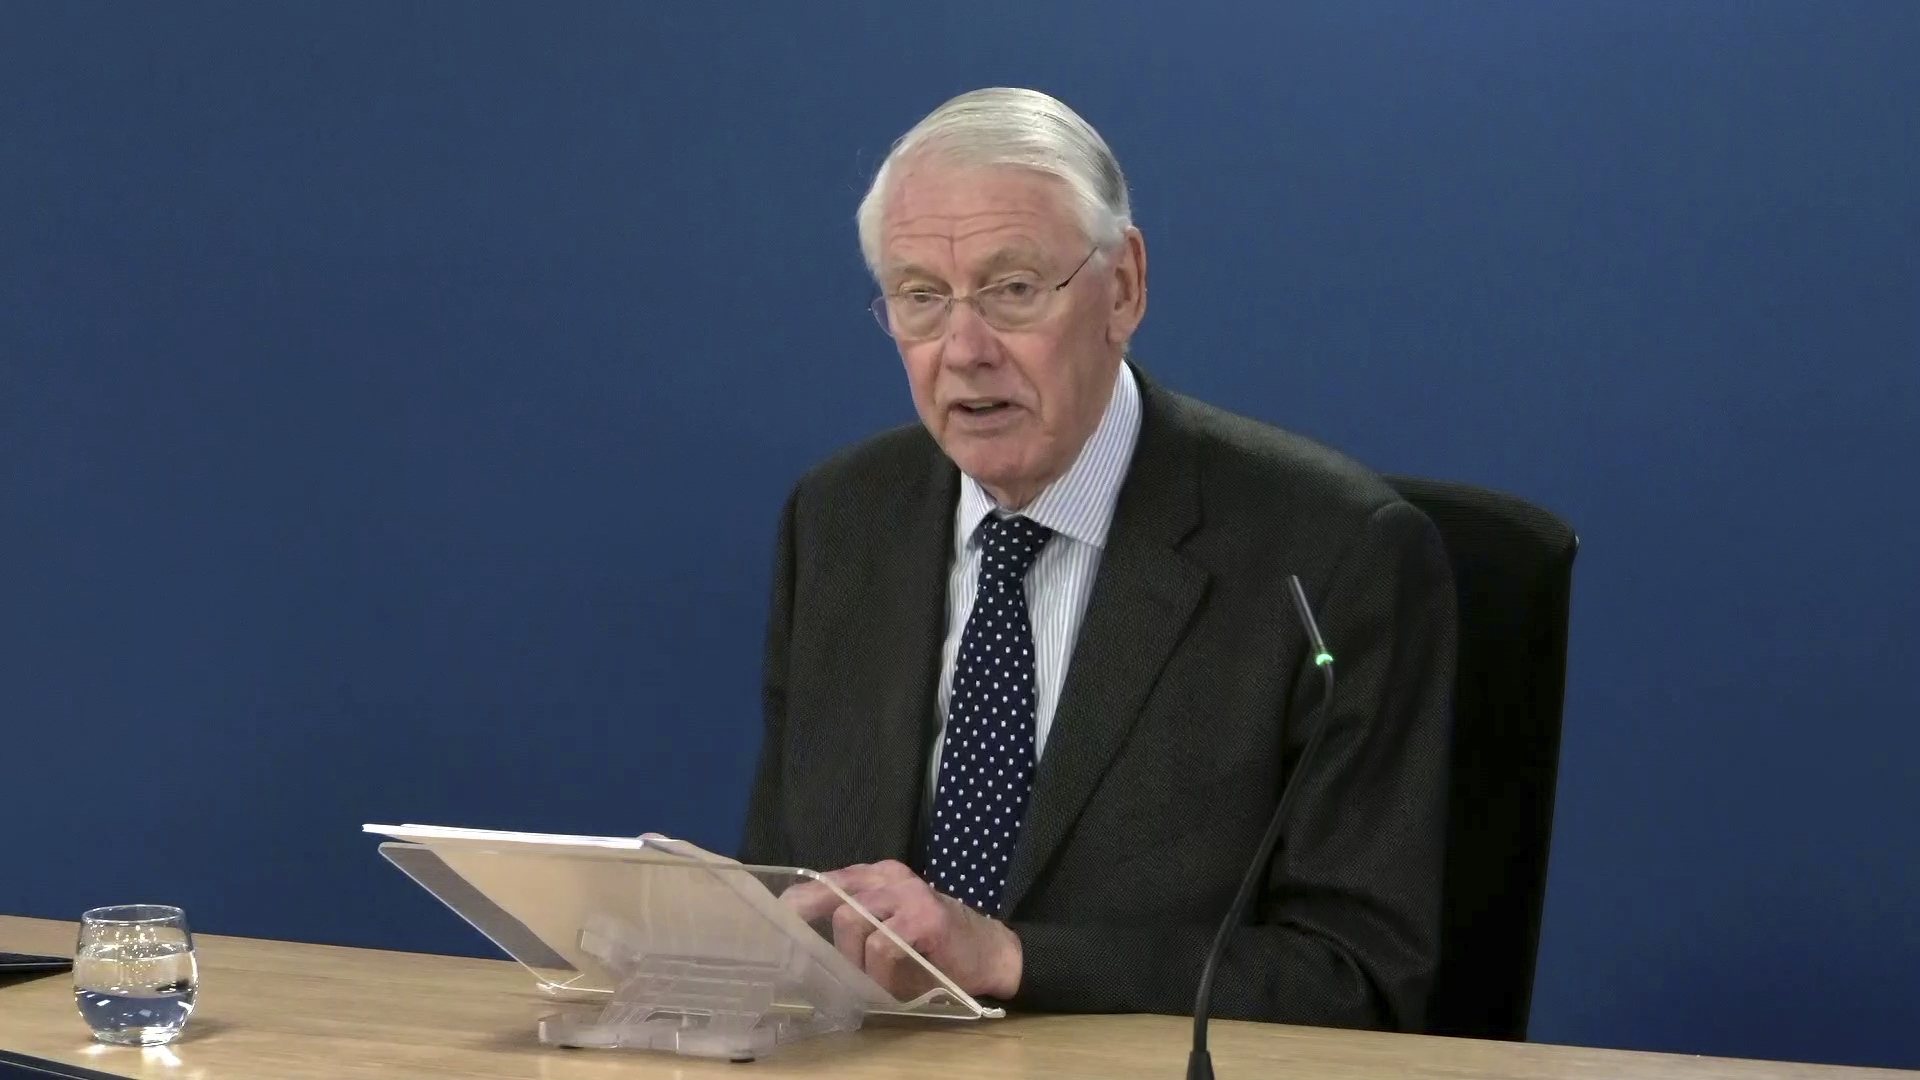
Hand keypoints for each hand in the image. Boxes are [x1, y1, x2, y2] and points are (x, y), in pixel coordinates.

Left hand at [780, 860, 1021, 1000]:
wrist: (990, 951)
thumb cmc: (935, 945)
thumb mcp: (891, 924)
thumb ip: (858, 923)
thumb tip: (806, 943)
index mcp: (878, 875)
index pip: (827, 881)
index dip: (800, 901)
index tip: (780, 920)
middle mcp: (890, 875)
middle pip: (835, 901)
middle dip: (833, 944)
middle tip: (835, 970)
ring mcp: (909, 893)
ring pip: (853, 921)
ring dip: (856, 960)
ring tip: (873, 979)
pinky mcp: (925, 918)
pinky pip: (882, 946)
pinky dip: (880, 972)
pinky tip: (891, 984)